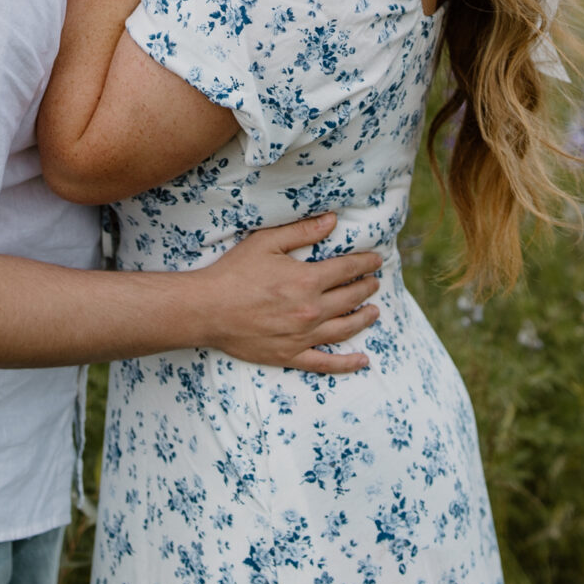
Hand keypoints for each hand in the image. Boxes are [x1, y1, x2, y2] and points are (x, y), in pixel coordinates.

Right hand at [189, 213, 381, 373]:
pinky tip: (362, 360)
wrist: (207, 309)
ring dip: (364, 318)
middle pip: (351, 298)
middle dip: (367, 288)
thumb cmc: (234, 272)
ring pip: (345, 328)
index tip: (376, 260)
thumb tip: (332, 220)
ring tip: (374, 312)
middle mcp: (311, 310)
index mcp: (307, 280)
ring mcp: (303, 336)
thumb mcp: (266, 242)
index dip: (365, 263)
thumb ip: (302, 231)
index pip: (348, 270)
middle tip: (374, 282)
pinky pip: (326, 363)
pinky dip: (347, 363)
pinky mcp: (290, 355)